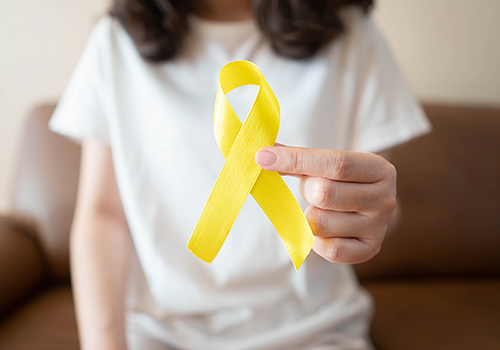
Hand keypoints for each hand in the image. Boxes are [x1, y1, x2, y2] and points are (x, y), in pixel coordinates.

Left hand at [255, 145, 396, 263]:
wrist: (369, 210)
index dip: (295, 159)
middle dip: (306, 190)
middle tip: (311, 189)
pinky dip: (316, 240)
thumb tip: (263, 153)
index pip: (335, 163)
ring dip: (309, 216)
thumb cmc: (342, 182)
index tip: (263, 157)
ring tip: (320, 210)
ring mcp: (378, 228)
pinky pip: (328, 250)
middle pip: (325, 193)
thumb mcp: (328, 165)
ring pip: (320, 223)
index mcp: (379, 169)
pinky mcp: (369, 251)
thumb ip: (298, 159)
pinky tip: (323, 230)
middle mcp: (385, 199)